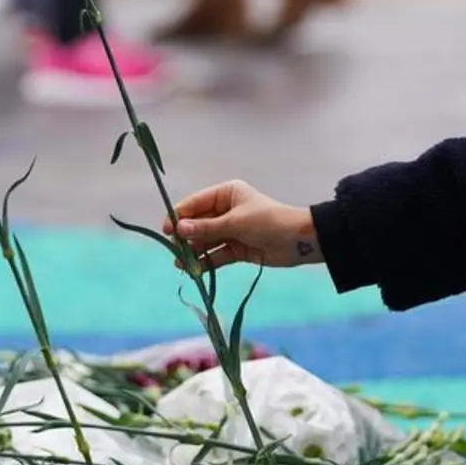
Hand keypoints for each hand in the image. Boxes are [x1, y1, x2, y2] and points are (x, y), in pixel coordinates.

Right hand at [162, 180, 320, 270]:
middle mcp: (226, 210)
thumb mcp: (235, 222)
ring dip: (193, 251)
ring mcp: (230, 231)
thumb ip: (206, 227)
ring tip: (181, 263)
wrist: (298, 241)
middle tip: (173, 250)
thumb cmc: (268, 222)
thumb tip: (178, 229)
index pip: (196, 203)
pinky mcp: (236, 249)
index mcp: (226, 194)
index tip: (167, 230)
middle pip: (198, 223)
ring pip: (206, 241)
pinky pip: (216, 255)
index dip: (179, 215)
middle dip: (185, 237)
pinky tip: (194, 269)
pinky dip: (206, 262)